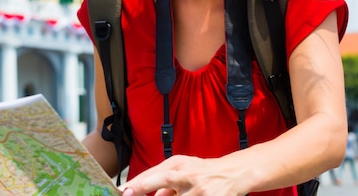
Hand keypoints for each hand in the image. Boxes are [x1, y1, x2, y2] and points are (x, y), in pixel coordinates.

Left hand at [120, 155, 245, 195]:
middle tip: (129, 195)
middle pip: (164, 182)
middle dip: (145, 188)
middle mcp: (188, 175)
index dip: (136, 185)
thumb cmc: (204, 171)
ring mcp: (199, 190)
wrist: (234, 173)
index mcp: (178, 165)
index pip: (153, 175)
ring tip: (174, 195)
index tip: (123, 192)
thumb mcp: (183, 170)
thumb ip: (165, 184)